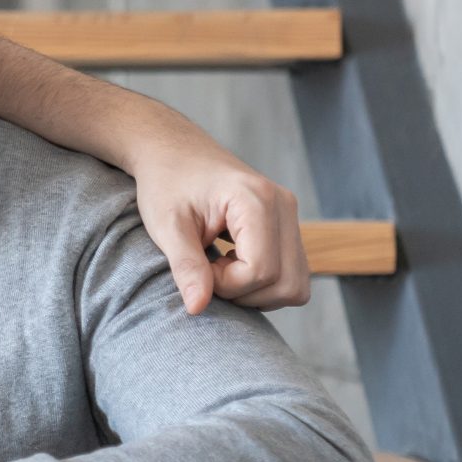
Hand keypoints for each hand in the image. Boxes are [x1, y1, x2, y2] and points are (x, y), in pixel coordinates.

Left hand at [132, 136, 310, 313]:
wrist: (174, 153)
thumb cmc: (166, 183)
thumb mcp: (166, 226)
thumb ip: (185, 267)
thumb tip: (197, 309)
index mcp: (255, 200)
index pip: (260, 271)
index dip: (226, 285)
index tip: (198, 270)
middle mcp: (283, 206)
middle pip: (285, 283)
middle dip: (243, 293)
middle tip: (208, 272)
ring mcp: (290, 215)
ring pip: (294, 285)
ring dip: (255, 291)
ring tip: (219, 267)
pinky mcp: (287, 225)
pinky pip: (291, 275)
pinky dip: (263, 283)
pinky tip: (232, 263)